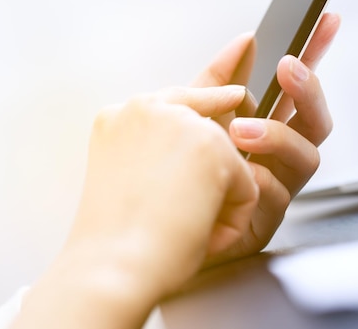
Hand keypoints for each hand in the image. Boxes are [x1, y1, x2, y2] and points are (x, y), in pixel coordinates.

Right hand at [13, 86, 257, 328]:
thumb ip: (161, 150)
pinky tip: (198, 230)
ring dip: (218, 198)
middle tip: (223, 118)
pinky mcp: (209, 145)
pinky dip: (232, 217)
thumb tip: (210, 138)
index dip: (212, 96)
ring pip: (228, 159)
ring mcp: (178, 121)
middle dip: (224, 154)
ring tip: (180, 226)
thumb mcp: (131, 179)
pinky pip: (246, 184)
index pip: (179, 96)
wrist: (111, 266)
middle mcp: (145, 107)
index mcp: (119, 117)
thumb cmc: (116, 239)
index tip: (237, 90)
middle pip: (213, 112)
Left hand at [193, 13, 339, 265]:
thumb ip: (219, 81)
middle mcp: (276, 154)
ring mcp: (276, 185)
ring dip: (277, 137)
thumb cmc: (178, 167)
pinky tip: (235, 173)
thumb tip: (245, 40)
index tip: (326, 20)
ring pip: (307, 156)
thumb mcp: (194, 115)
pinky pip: (277, 195)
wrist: (151, 222)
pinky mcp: (266, 218)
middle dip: (308, 90)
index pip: (296, 87)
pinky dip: (256, 179)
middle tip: (287, 69)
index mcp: (263, 125)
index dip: (315, 54)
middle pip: (316, 120)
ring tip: (241, 131)